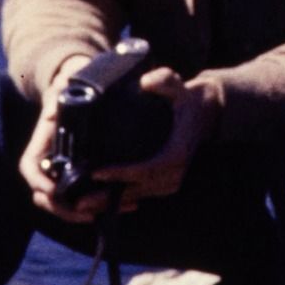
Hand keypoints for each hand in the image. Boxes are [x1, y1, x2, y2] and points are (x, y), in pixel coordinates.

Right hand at [18, 91, 117, 223]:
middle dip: (64, 209)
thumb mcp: (65, 89)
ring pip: (64, 204)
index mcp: (42, 145)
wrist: (85, 92)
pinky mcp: (83, 179)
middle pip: (45, 196)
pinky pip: (84, 200)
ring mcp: (64, 174)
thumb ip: (61, 94)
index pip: (30, 168)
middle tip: (89, 213)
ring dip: (83, 214)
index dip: (38, 182)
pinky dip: (98, 207)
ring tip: (109, 212)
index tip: (54, 191)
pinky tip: (125, 204)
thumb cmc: (71, 89)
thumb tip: (53, 110)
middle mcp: (49, 164)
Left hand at [82, 72, 215, 210]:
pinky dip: (117, 201)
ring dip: (108, 203)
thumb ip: (164, 80)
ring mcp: (170, 181)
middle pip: (136, 190)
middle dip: (106, 196)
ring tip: (81, 205)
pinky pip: (138, 196)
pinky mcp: (163, 184)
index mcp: (177, 153)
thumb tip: (145, 83)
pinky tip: (96, 203)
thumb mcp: (177, 85)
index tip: (96, 172)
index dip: (121, 173)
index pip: (146, 168)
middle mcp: (174, 173)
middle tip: (79, 200)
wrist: (205, 113)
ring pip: (135, 197)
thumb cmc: (185, 99)